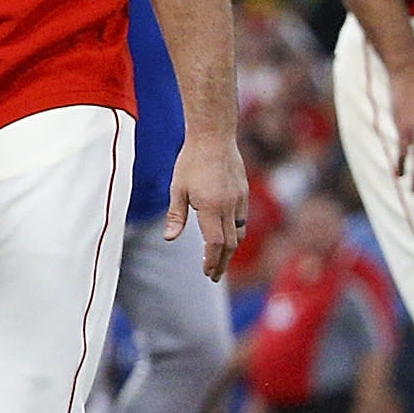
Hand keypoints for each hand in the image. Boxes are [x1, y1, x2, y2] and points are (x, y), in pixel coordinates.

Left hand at [166, 130, 249, 281]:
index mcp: (211, 206)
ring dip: (230, 249)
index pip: (215, 243)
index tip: (207, 272)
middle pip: (229, 244)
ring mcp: (240, 200)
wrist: (214, 137)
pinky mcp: (244, 193)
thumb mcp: (177, 188)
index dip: (212, 260)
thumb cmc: (191, 161)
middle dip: (221, 262)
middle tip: (213, 275)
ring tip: (220, 261)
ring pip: (238, 233)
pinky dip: (235, 233)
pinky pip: (242, 220)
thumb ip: (176, 215)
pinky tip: (227, 237)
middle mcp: (229, 206)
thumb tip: (170, 239)